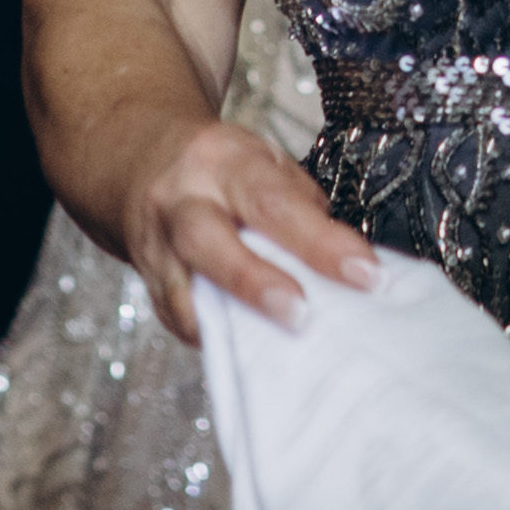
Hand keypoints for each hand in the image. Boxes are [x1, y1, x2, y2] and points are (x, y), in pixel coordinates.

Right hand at [118, 116, 376, 346]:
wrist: (143, 161)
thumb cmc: (224, 169)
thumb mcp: (265, 163)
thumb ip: (302, 207)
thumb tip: (346, 264)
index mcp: (224, 161)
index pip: (274, 201)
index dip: (320, 242)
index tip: (365, 275)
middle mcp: (180, 199)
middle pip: (207, 240)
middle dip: (255, 283)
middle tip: (302, 316)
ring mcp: (155, 244)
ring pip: (182, 291)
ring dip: (233, 324)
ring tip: (279, 348)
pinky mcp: (148, 283)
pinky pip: (179, 318)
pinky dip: (215, 336)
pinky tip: (249, 348)